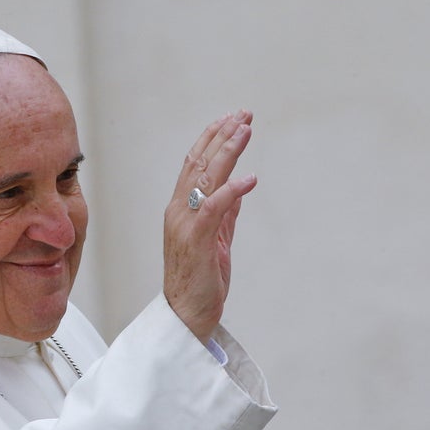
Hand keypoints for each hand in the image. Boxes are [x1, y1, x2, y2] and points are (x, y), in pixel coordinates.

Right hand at [163, 110, 256, 342]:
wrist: (185, 314)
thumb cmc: (198, 280)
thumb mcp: (215, 240)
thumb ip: (225, 214)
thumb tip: (239, 188)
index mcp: (181, 210)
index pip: (194, 166)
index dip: (212, 140)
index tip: (230, 121)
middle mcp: (179, 211)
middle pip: (199, 164)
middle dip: (221, 136)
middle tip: (242, 115)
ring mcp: (185, 224)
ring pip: (205, 179)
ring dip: (227, 152)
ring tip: (245, 130)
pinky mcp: (197, 240)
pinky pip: (215, 209)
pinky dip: (232, 191)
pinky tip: (250, 178)